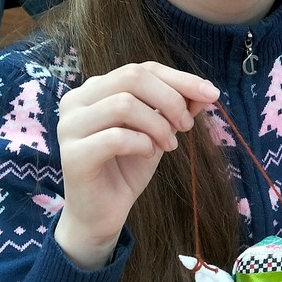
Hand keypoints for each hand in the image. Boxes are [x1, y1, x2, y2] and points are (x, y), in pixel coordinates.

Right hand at [53, 62, 218, 269]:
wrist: (104, 213)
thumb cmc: (128, 168)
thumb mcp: (158, 133)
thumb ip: (176, 109)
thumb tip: (206, 92)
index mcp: (95, 89)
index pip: (141, 69)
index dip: (180, 79)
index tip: (211, 94)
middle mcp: (76, 101)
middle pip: (132, 77)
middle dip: (170, 99)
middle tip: (187, 126)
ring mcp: (70, 126)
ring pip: (124, 104)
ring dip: (158, 125)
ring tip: (169, 146)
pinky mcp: (73, 154)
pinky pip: (116, 137)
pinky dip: (142, 144)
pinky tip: (148, 154)